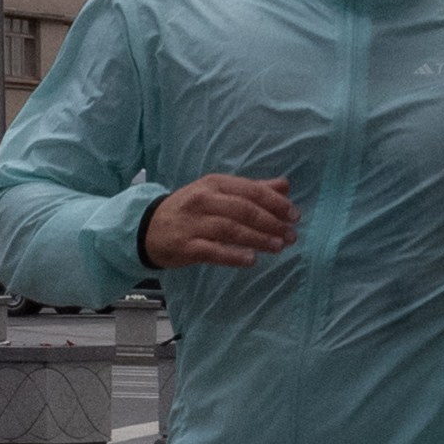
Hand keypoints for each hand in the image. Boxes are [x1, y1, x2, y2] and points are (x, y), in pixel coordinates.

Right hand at [141, 175, 298, 271]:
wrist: (148, 228)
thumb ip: (252, 189)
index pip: (251, 190)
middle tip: (290, 235)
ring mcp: (193, 223)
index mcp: (214, 184)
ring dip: (258, 238)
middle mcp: (203, 200)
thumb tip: (285, 186)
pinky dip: (233, 255)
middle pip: (243, 210)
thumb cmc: (191, 210)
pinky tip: (251, 260)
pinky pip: (212, 251)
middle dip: (271, 222)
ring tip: (278, 247)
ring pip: (230, 229)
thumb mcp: (218, 192)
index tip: (294, 215)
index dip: (275, 203)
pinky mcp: (185, 246)